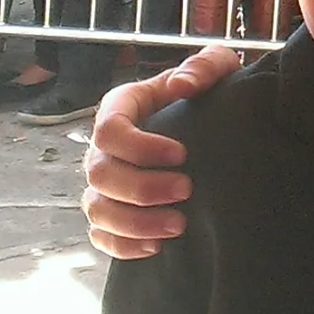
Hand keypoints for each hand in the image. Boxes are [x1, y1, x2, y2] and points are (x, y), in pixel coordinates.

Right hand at [82, 49, 240, 257]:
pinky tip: (155, 247)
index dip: (140, 147)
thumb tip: (180, 85)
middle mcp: (103, 146)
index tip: (182, 154)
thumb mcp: (216, 67)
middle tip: (186, 190)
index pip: (109, 129)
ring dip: (135, 223)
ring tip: (178, 225)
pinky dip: (122, 246)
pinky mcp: (110, 211)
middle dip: (142, 188)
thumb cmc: (209, 91)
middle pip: (101, 174)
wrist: (213, 125)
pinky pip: (100, 236)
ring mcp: (103, 182)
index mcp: (121, 106)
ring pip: (97, 209)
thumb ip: (203, 66)